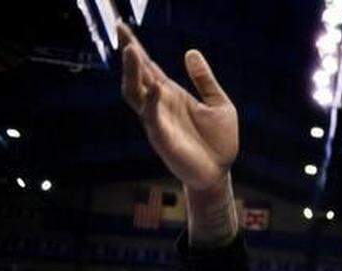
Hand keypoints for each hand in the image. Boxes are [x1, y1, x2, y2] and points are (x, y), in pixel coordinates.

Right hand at [118, 22, 238, 190]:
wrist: (220, 171)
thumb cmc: (219, 140)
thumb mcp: (219, 104)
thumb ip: (204, 80)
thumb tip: (191, 52)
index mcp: (172, 94)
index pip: (149, 67)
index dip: (135, 48)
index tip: (122, 27)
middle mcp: (160, 104)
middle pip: (137, 75)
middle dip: (128, 54)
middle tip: (120, 31)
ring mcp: (158, 120)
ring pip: (136, 94)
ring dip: (132, 73)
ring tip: (132, 51)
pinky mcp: (162, 138)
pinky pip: (152, 117)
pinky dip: (153, 102)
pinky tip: (156, 88)